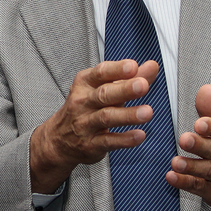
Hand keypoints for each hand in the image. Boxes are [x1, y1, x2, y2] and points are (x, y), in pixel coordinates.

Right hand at [30, 59, 157, 193]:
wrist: (58, 139)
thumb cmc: (85, 108)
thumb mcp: (102, 89)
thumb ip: (129, 79)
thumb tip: (152, 66)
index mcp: (85, 84)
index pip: (100, 73)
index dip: (117, 69)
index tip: (133, 66)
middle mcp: (83, 102)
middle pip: (104, 94)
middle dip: (124, 89)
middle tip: (143, 85)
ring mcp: (85, 124)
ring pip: (106, 117)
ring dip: (128, 115)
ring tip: (147, 112)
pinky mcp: (90, 144)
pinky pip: (108, 141)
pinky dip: (124, 139)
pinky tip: (139, 135)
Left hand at [166, 84, 210, 210]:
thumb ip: (210, 109)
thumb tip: (205, 88)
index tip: (200, 123)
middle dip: (200, 145)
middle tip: (184, 139)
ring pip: (208, 170)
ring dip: (191, 166)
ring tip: (175, 162)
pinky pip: (199, 187)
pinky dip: (184, 182)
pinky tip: (171, 177)